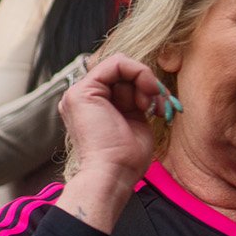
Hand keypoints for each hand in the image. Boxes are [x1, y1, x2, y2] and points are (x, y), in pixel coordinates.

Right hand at [56, 53, 169, 230]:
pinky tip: (146, 93)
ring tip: (148, 106)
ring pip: (121, 65)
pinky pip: (117, 63)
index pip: (120, 79)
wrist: (113, 172)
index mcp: (92, 106)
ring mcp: (78, 94)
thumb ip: (134, 99)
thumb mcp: (135, 120)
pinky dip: (139, 73)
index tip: (158, 107)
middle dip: (146, 84)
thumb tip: (149, 83)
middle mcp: (82, 99)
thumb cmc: (127, 156)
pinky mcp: (82, 91)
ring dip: (144, 82)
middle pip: (122, 72)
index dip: (144, 86)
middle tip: (155, 106)